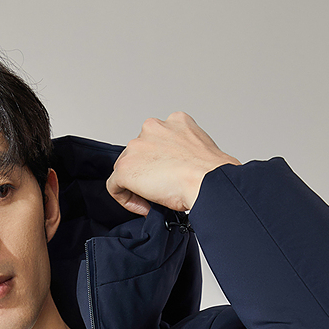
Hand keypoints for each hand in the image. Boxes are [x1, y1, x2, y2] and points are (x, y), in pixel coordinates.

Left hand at [106, 112, 240, 215]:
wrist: (209, 182)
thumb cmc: (212, 174)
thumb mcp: (202, 152)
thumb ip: (186, 154)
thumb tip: (180, 171)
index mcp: (176, 121)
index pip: (158, 141)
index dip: (162, 163)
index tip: (170, 178)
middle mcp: (153, 127)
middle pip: (140, 153)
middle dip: (149, 173)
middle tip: (163, 190)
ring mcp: (137, 146)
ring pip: (127, 168)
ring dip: (138, 185)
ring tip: (155, 199)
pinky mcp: (125, 167)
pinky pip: (115, 186)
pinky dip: (126, 199)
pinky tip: (144, 207)